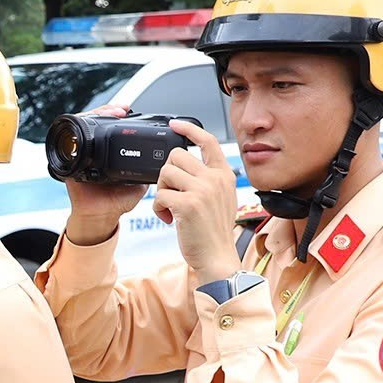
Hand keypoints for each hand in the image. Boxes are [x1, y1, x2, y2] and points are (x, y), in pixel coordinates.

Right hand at [59, 105, 147, 244]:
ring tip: (110, 114)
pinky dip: (78, 131)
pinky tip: (88, 123)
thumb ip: (147, 170)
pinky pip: (71, 143)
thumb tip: (162, 159)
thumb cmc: (117, 202)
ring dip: (96, 116)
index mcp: (110, 154)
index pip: (112, 127)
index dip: (118, 116)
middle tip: (120, 111)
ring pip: (84, 126)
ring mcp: (82, 155)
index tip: (127, 112)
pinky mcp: (71, 163)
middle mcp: (95, 151)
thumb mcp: (138, 183)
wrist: (101, 217)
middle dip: (108, 111)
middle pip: (97, 121)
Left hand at [154, 120, 241, 281]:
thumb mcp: (220, 198)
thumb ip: (208, 179)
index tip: (175, 125)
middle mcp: (215, 178)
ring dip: (161, 191)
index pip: (207, 141)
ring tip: (171, 207)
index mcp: (223, 174)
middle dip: (166, 174)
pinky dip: (158, 209)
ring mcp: (203, 190)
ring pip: (165, 173)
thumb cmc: (212, 231)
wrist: (216, 257)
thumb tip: (185, 165)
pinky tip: (169, 219)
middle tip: (171, 194)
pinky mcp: (188, 204)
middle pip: (176, 156)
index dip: (189, 129)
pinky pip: (160, 195)